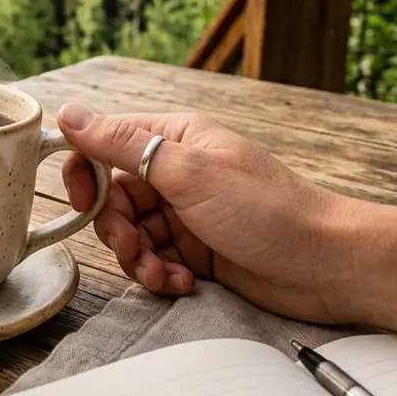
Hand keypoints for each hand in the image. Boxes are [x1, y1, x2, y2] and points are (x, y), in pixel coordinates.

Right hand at [58, 103, 362, 323]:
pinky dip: (160, 274)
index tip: (78, 200)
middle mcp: (177, 171)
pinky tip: (183, 283)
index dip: (84, 171)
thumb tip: (69, 113)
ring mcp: (187, 212)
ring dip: (137, 257)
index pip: (105, 142)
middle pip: (113, 195)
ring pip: (131, 232)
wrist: (327, 264)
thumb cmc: (268, 210)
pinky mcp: (197, 249)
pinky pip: (155, 259)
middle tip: (131, 245)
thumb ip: (123, 144)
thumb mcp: (188, 172)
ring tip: (161, 273)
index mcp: (175, 138)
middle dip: (114, 226)